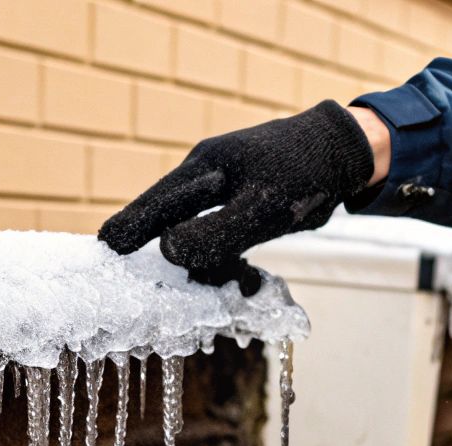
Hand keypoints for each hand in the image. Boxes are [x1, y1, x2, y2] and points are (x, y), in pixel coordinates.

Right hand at [98, 101, 384, 294]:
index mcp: (205, 169)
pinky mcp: (243, 207)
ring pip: (197, 235)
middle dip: (162, 249)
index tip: (106, 246)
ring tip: (238, 283)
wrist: (346, 155)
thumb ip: (214, 233)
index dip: (130, 224)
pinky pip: (222, 240)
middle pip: (169, 218)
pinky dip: (228, 262)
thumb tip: (166, 252)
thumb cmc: (304, 175)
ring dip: (209, 265)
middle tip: (137, 275)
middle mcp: (208, 177)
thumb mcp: (261, 208)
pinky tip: (244, 281)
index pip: (157, 201)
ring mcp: (225, 191)